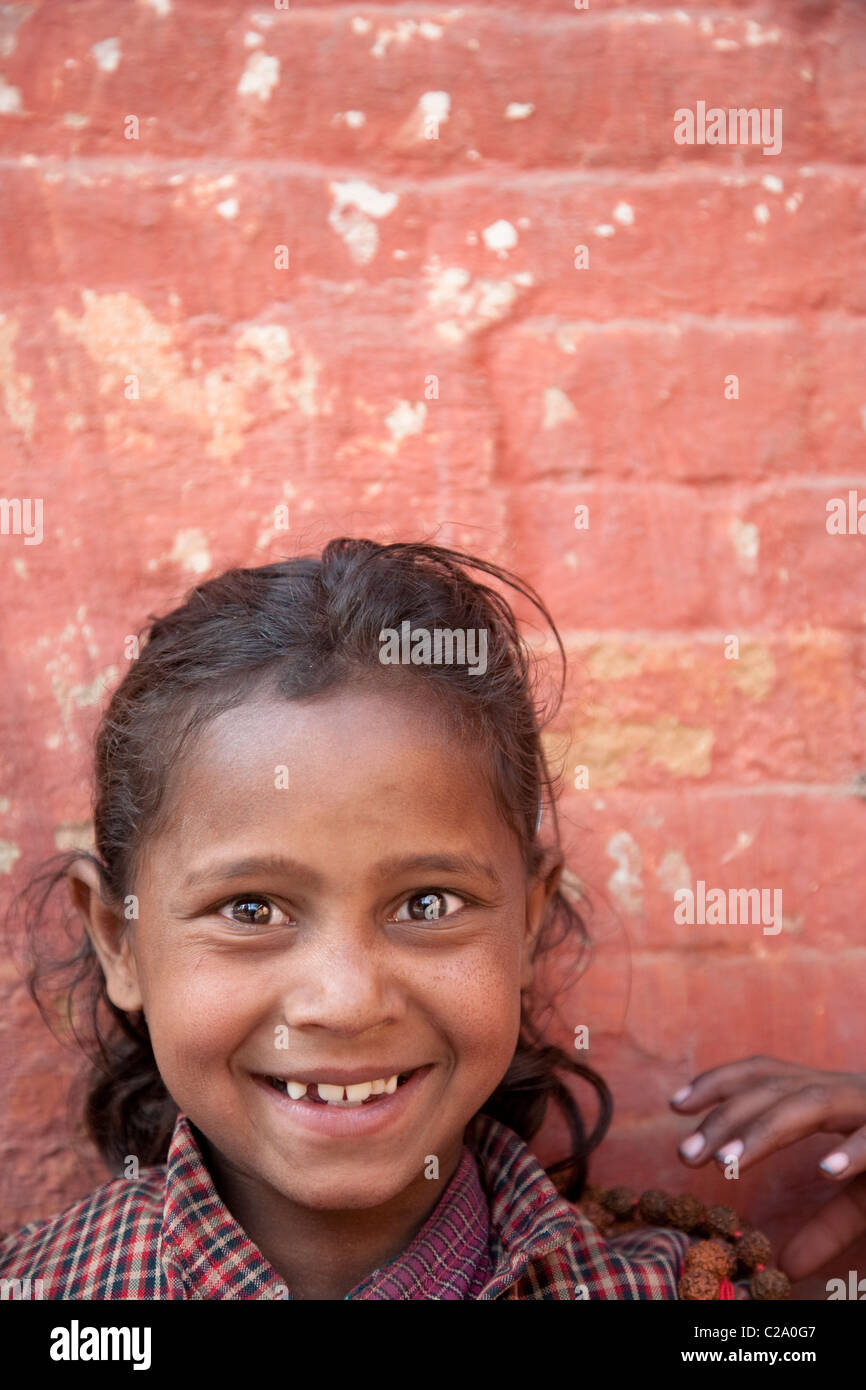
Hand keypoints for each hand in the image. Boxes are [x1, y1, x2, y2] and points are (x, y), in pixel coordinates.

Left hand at [669, 1054, 865, 1280]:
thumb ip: (827, 1225)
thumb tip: (788, 1264)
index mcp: (829, 1095)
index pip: (763, 1074)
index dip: (718, 1083)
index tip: (675, 1106)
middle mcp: (845, 1090)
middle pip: (772, 1090)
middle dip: (725, 1120)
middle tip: (687, 1156)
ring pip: (808, 1104)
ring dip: (765, 1130)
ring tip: (728, 1163)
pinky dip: (853, 1151)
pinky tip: (827, 1169)